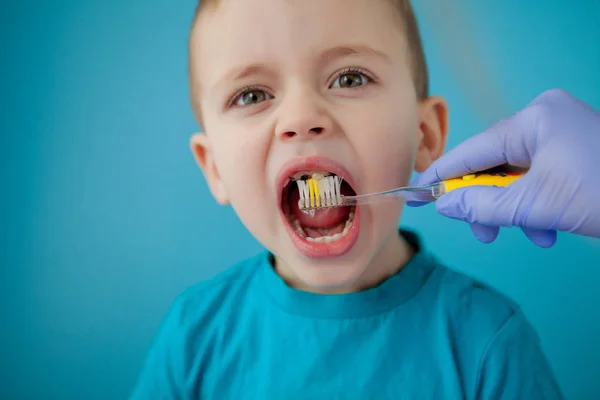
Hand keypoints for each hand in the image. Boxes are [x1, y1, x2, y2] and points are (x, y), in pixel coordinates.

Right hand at [409, 89, 599, 246]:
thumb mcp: (537, 205)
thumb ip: (482, 206)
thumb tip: (444, 205)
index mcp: (535, 119)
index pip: (473, 149)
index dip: (441, 175)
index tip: (415, 194)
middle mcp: (545, 120)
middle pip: (494, 165)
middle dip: (488, 202)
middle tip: (481, 233)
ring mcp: (561, 135)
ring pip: (516, 176)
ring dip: (515, 210)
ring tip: (534, 233)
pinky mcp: (573, 153)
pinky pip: (537, 178)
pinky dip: (536, 205)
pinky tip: (548, 227)